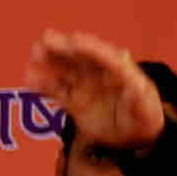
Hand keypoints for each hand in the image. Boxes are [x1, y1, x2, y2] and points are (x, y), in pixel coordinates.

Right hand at [28, 29, 167, 155]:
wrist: (132, 137)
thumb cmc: (143, 119)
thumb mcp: (147, 110)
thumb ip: (139, 99)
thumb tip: (134, 86)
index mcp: (122, 72)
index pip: (106, 56)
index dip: (90, 47)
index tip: (74, 40)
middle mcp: (100, 74)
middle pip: (81, 57)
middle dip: (65, 47)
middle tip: (47, 38)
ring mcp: (85, 86)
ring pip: (65, 70)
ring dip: (50, 60)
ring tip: (35, 52)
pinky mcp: (73, 101)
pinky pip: (56, 90)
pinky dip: (43, 84)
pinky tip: (29, 78)